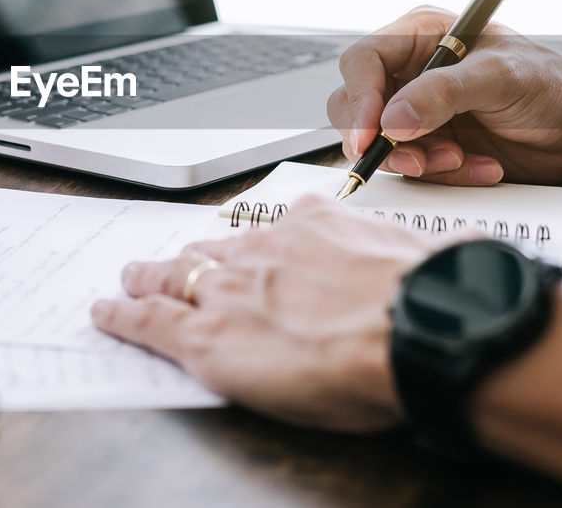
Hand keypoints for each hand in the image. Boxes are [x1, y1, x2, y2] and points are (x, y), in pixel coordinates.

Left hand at [91, 196, 451, 431]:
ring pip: (174, 276)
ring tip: (130, 280)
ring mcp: (229, 291)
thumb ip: (416, 252)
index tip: (252, 248)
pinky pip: (149, 322)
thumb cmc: (430, 297)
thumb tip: (455, 255)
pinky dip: (122, 316)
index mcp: (314, 225)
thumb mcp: (429, 254)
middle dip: (189, 254)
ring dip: (149, 277)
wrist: (413, 330)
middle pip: (213, 249)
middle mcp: (263, 249)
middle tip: (170, 259)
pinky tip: (106, 315)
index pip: (272, 229)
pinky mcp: (205, 337)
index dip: (254, 244)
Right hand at [326, 6, 561, 184]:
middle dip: (382, 140)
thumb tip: (392, 121)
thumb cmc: (549, 84)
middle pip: (355, 106)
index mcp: (419, 36)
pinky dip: (444, 175)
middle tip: (414, 160)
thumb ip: (443, 93)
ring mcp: (416, 111)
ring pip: (380, 144)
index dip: (360, 99)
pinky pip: (412, 169)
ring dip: (419, 161)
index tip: (372, 135)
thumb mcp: (499, 77)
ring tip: (463, 158)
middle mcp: (409, 72)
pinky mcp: (429, 145)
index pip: (362, 62)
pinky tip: (481, 166)